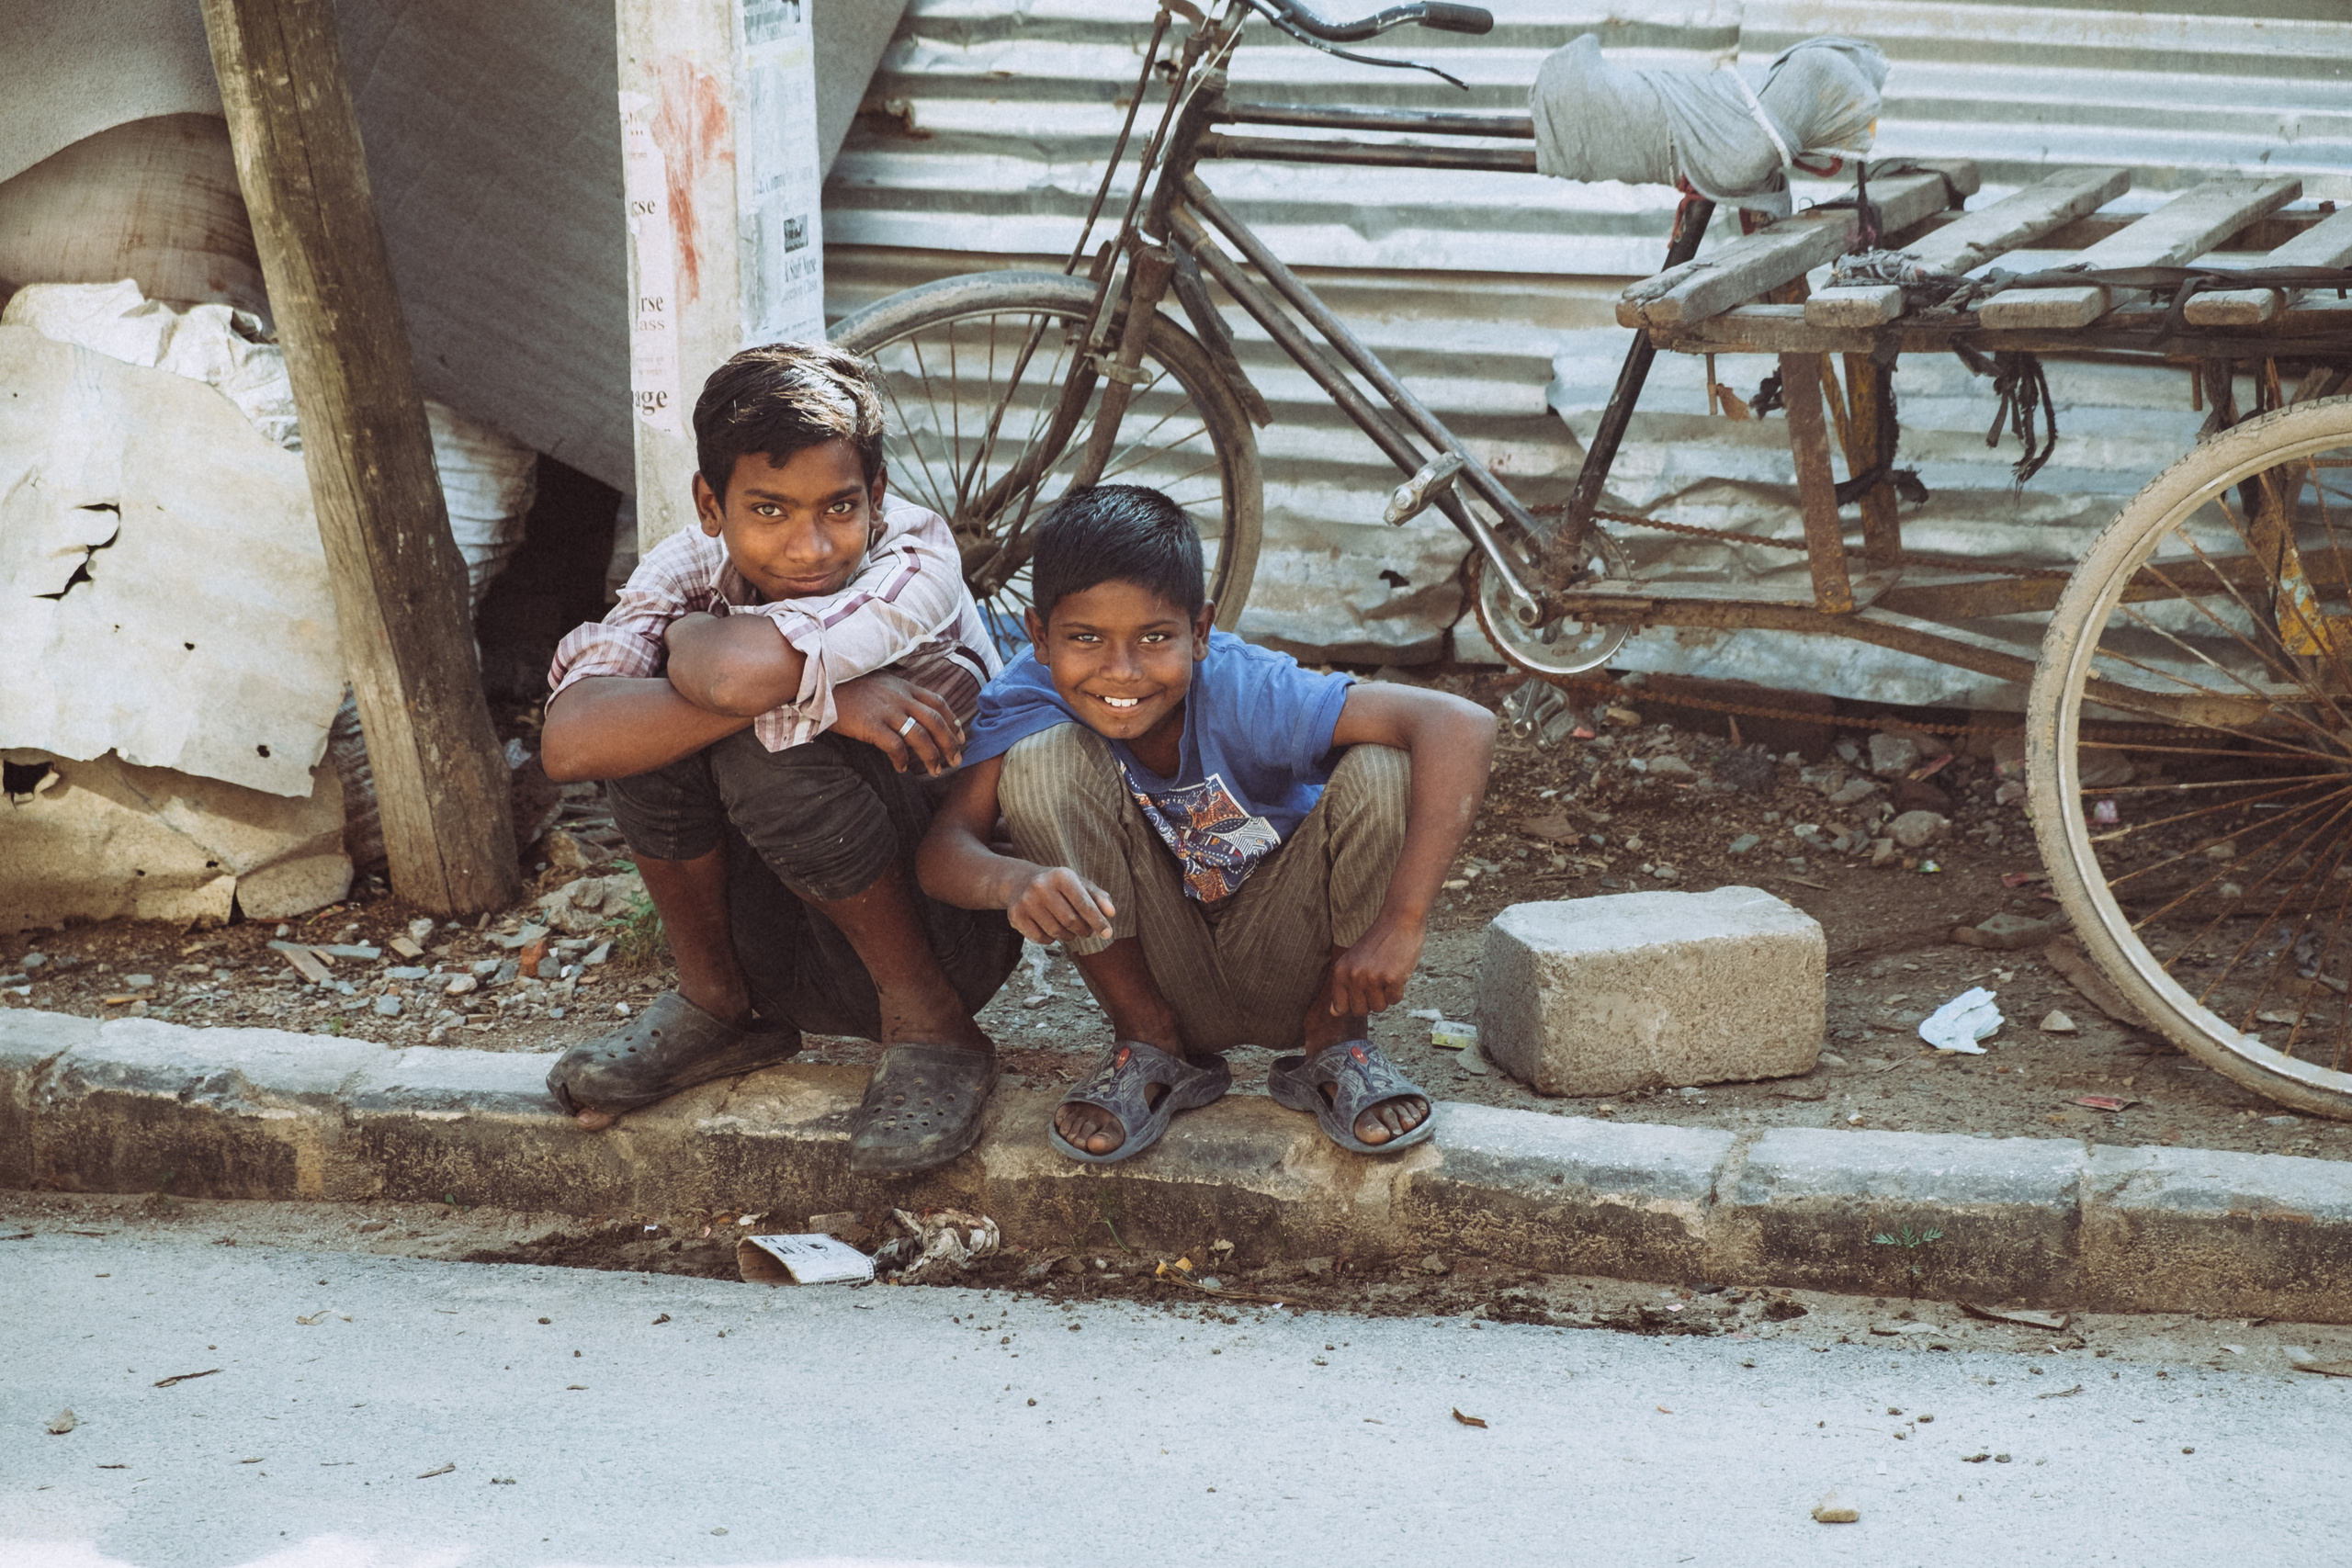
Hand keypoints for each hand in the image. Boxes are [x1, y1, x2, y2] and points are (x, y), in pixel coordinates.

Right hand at [832, 671, 963, 773]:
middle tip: (957, 760)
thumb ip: (896, 693)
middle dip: (950, 743)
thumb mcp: (878, 682)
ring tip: (937, 770)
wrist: (819, 680)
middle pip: (936, 721)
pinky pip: (895, 746)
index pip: (938, 702)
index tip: (961, 736)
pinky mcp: (870, 724)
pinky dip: (902, 759)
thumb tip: (909, 709)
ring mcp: (886, 710)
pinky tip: (902, 769)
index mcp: (903, 686)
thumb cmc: (846, 684)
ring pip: (920, 735)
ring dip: (932, 755)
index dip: (953, 720)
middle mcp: (900, 697)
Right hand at [1007, 866, 1115, 944]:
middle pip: (1071, 921)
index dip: (1098, 920)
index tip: (1108, 933)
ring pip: (1056, 932)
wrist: (1021, 881)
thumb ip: (1098, 897)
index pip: (1083, 903)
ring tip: (1070, 929)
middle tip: (1087, 931)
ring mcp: (1026, 901)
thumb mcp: (1079, 884)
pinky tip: (1051, 928)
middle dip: (1083, 930)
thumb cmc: (1058, 885)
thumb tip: (1111, 913)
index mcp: (1061, 875)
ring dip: (1068, 936)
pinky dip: (1051, 939)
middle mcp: (1041, 886)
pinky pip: (1041, 939)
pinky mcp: (1016, 916)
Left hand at [1327, 916, 1424, 1017]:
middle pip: (1360, 1011)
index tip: (1362, 992)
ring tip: (1387, 974)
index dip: (1353, 1004)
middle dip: (1371, 1001)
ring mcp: (1372, 978)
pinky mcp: (1392, 979)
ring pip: (1379, 1008)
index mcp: (1340, 971)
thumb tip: (1333, 1013)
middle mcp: (1353, 976)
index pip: (1340, 1007)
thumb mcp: (1352, 961)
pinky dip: (1399, 990)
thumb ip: (1343, 986)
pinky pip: (1395, 1000)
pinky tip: (1398, 972)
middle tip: (1377, 981)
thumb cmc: (1378, 942)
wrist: (1400, 921)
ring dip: (1386, 996)